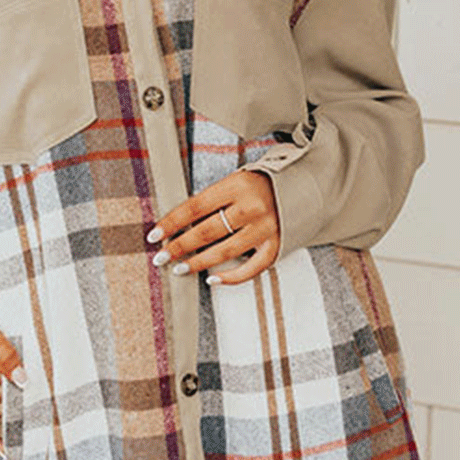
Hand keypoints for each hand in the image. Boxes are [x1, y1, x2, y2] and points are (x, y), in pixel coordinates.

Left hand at [147, 169, 279, 285]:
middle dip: (179, 246)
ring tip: (179, 268)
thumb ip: (213, 199)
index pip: (195, 207)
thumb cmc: (262, 184)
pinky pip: (251, 268)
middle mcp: (252, 207)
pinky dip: (231, 277)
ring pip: (225, 252)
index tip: (154, 235)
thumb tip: (178, 224)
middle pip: (207, 231)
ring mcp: (266, 228)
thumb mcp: (236, 181)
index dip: (172, 222)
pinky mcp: (277, 245)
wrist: (304, 186)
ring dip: (198, 262)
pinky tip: (212, 279)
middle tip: (161, 256)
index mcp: (237, 186)